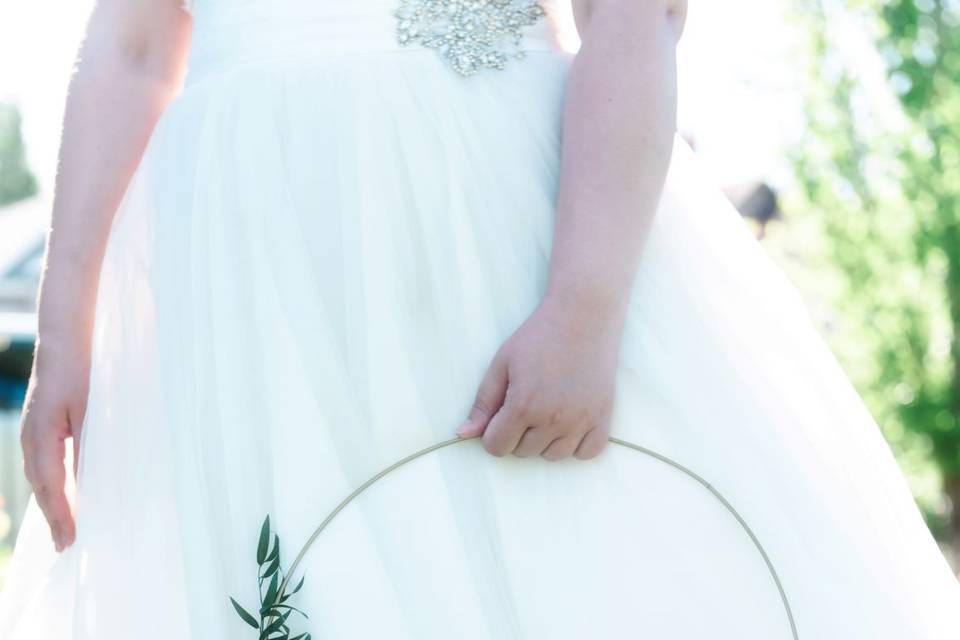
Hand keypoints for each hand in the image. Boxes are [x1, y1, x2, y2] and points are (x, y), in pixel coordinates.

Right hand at [19, 337, 89, 551]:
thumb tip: (94, 480)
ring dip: (51, 504)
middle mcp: (30, 439)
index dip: (61, 515)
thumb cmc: (81, 373)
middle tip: (66, 546)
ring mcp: (30, 434)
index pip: (52, 486)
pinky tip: (62, 495)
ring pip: (40, 478)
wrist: (63, 343)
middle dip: (54, 517)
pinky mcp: (36, 428)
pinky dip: (50, 485)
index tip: (69, 540)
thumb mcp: (90, 410)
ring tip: (64, 529)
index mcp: (41, 436)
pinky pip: (42, 465)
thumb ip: (89, 444)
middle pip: (42, 487)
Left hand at [456, 293, 622, 459]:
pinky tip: (569, 424)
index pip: (497, 446)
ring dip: (545, 441)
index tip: (500, 415)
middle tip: (527, 403)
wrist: (583, 316)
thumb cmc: (538, 337)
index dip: (493, 433)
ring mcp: (581, 421)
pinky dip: (576, 445)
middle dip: (518, 433)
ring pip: (553, 456)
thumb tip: (463, 434)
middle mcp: (553, 420)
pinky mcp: (603, 418)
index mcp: (523, 406)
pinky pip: (586, 453)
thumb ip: (483, 403)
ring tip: (547, 411)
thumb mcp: (502, 364)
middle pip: (523, 452)